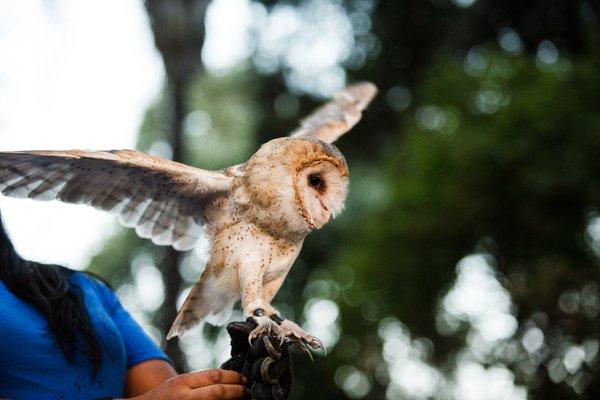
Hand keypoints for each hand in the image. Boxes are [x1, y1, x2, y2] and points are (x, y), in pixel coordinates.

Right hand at [132, 369, 246, 399]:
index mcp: (183, 382)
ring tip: (240, 399)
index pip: (214, 376)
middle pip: (218, 392)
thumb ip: (198, 383)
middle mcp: (184, 396)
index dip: (233, 377)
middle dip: (236, 391)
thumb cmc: (163, 398)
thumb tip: (225, 381)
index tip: (243, 379)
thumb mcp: (178, 384)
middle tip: (246, 391)